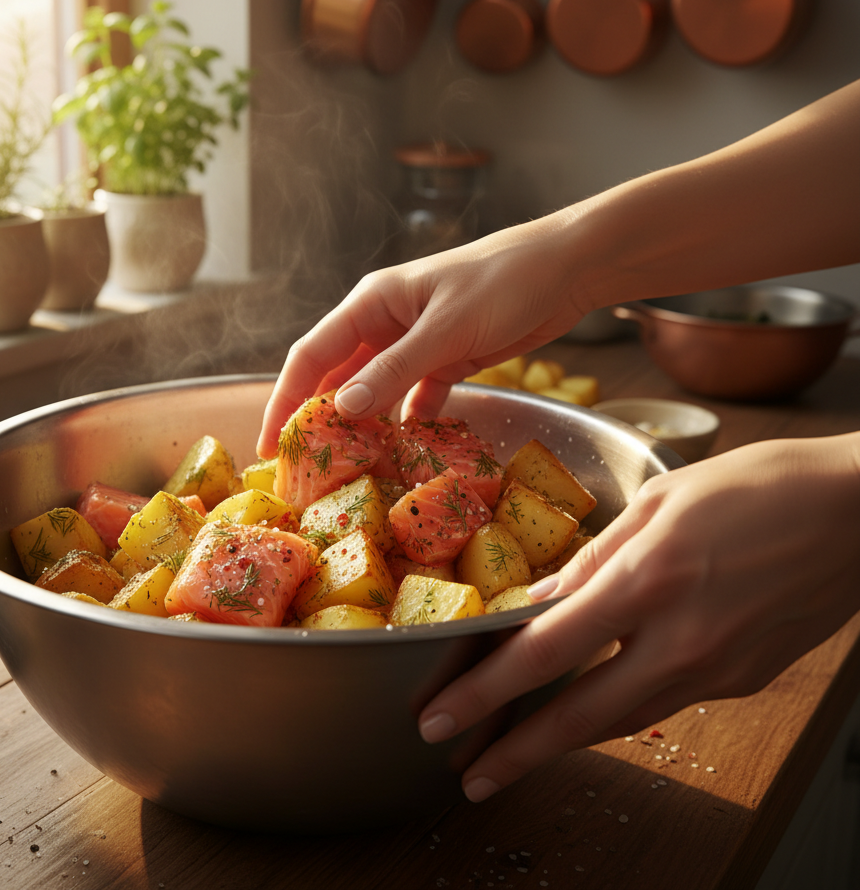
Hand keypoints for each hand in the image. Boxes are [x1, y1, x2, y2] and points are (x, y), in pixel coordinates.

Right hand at [257, 215, 589, 457]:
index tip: (270, 443)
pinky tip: (405, 450)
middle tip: (303, 468)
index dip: (286, 400)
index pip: (312, 355)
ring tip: (348, 469)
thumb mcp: (446, 328)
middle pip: (339, 376)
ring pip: (376, 391)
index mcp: (372, 303)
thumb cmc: (504, 280)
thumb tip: (341, 408)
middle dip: (320, 419)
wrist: (568, 268)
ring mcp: (417, 343)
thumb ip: (395, 369)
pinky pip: (417, 397)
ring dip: (364, 426)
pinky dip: (410, 422)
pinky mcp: (448, 360)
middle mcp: (386, 323)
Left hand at [417, 433, 859, 801]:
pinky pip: (664, 701)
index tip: (441, 717)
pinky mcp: (744, 680)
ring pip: (622, 719)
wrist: (859, 511)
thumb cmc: (760, 486)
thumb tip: (544, 599)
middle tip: (466, 772)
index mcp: (648, 580)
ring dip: (562, 743)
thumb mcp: (661, 500)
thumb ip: (596, 556)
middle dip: (514, 751)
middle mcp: (680, 638)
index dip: (485, 692)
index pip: (545, 651)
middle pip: (579, 715)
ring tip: (512, 755)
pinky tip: (590, 706)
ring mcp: (717, 668)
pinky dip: (618, 709)